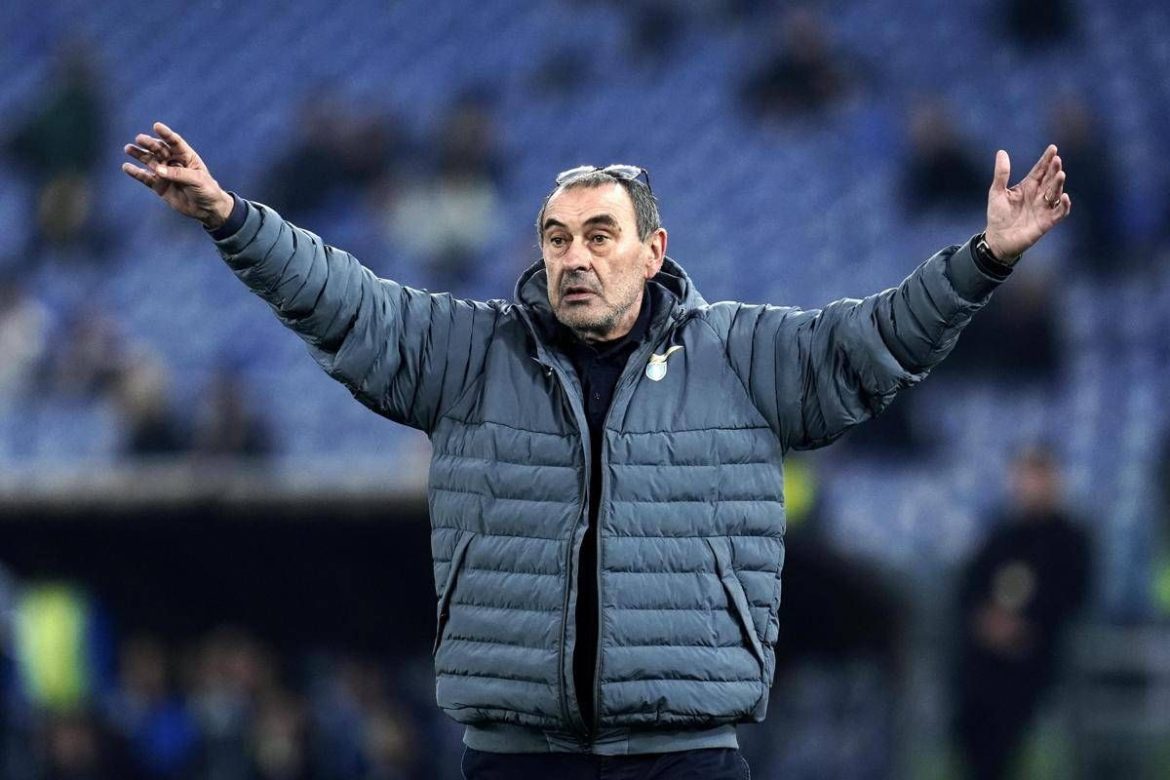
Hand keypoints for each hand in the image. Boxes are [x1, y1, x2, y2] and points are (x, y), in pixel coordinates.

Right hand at [122, 122, 233, 229]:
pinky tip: (126, 167)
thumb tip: (158, 170)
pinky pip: (146, 177)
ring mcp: (165, 173)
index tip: (156, 126)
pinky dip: (136, 172)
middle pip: (159, 149)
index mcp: (186, 156)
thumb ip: (178, 174)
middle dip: (149, 144)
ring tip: (128, 148)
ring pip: (150, 161)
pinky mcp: (159, 185)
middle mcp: (173, 162)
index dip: (166, 134)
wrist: (206, 209)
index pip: (175, 142)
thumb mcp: (197, 180)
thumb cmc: (207, 190)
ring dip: (139, 154)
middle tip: (139, 139)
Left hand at [983, 144, 1070, 261]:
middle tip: (1057, 160)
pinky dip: (1064, 205)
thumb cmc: (997, 215)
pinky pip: (1060, 212)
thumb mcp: (996, 192)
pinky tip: (1064, 197)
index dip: (1046, 160)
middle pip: (1050, 179)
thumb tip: (1002, 152)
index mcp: (1028, 186)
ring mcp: (1044, 208)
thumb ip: (1001, 174)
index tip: (1053, 148)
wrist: (997, 240)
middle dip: (1054, 169)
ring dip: (1059, 184)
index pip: (1040, 170)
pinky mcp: (1047, 222)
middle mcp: (1038, 195)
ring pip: (1056, 193)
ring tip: (1060, 174)